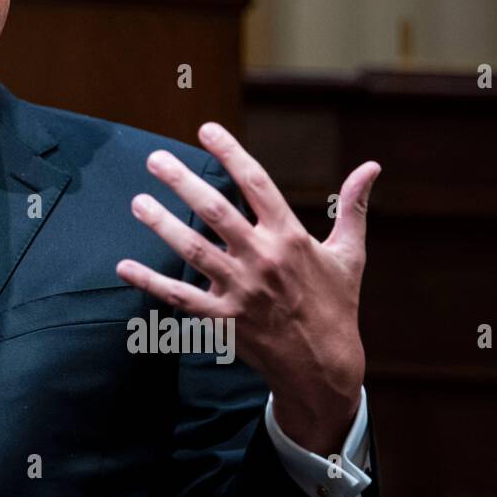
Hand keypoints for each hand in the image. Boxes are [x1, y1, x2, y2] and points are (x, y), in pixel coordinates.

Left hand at [115, 122, 379, 454]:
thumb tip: (371, 167)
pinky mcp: (224, 319)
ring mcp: (241, 290)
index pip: (257, 184)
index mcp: (291, 238)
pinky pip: (180, 298)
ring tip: (138, 201)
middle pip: (217, 212)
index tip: (206, 129)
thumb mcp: (349, 254)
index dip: (231, 153)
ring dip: (163, 225)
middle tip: (155, 159)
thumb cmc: (335, 304)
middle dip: (184, 183)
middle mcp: (264, 259)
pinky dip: (151, 282)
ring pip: (194, 250)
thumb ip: (353, 208)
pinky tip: (124, 266)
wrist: (324, 367)